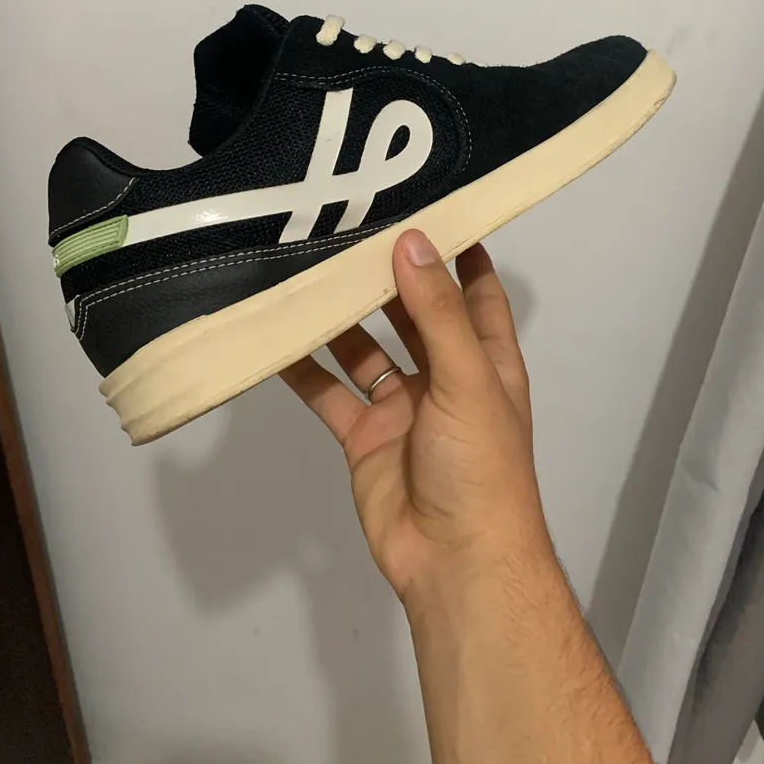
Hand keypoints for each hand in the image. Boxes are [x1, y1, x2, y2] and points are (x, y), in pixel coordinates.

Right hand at [281, 230, 547, 602]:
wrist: (455, 562)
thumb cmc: (482, 468)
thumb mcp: (468, 380)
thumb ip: (437, 312)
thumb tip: (413, 241)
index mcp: (486, 360)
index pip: (475, 291)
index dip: (457, 250)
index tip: (428, 202)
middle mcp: (445, 377)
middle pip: (412, 313)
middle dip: (384, 276)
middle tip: (345, 227)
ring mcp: (403, 408)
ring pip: (365, 349)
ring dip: (339, 317)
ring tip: (304, 269)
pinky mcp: (365, 437)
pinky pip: (331, 394)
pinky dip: (305, 369)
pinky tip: (276, 337)